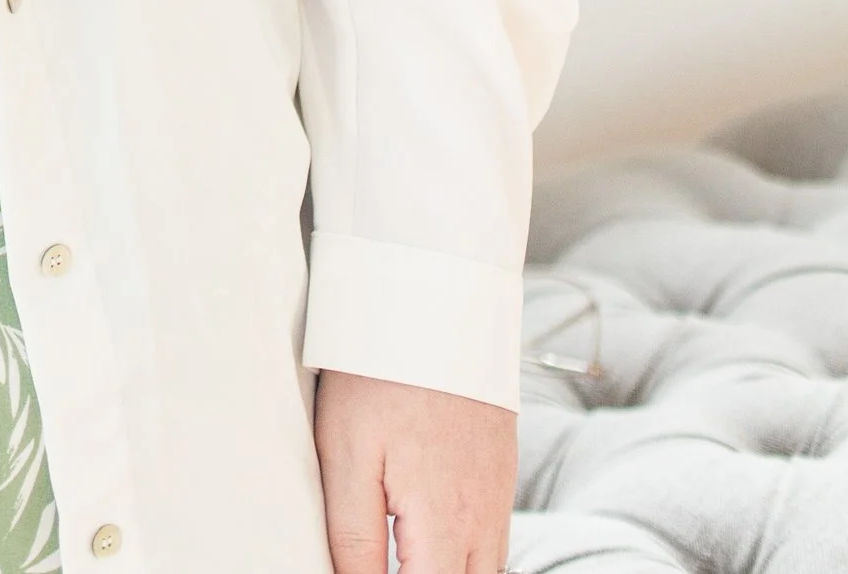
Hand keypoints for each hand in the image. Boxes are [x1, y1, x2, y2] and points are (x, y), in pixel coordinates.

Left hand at [315, 369, 514, 573]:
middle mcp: (483, 521)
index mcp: (444, 524)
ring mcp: (499, 500)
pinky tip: (428, 543)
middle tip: (386, 556)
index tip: (365, 570)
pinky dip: (464, 558)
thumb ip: (353, 540)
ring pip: (485, 573)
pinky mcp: (501, 478)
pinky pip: (493, 545)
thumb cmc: (379, 375)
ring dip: (447, 570)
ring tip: (404, 550)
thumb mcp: (346, 455)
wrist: (432, 301)